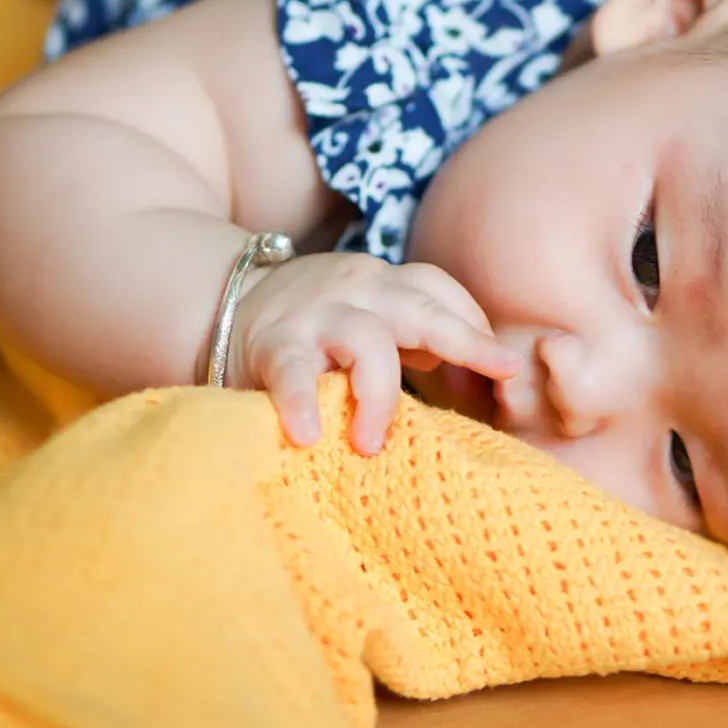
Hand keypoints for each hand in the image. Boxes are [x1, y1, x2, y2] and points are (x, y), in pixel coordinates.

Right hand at [226, 252, 520, 452]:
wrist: (222, 301)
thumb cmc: (319, 324)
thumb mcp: (374, 316)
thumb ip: (419, 336)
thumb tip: (483, 372)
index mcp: (385, 284)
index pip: (440, 289)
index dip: (475, 324)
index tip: (506, 366)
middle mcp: (357, 290)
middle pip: (421, 306)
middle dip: (466, 338)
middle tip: (503, 372)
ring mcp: (316, 315)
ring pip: (365, 340)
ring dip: (379, 394)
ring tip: (373, 444)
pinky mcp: (273, 344)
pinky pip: (292, 372)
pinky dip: (301, 403)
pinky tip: (309, 436)